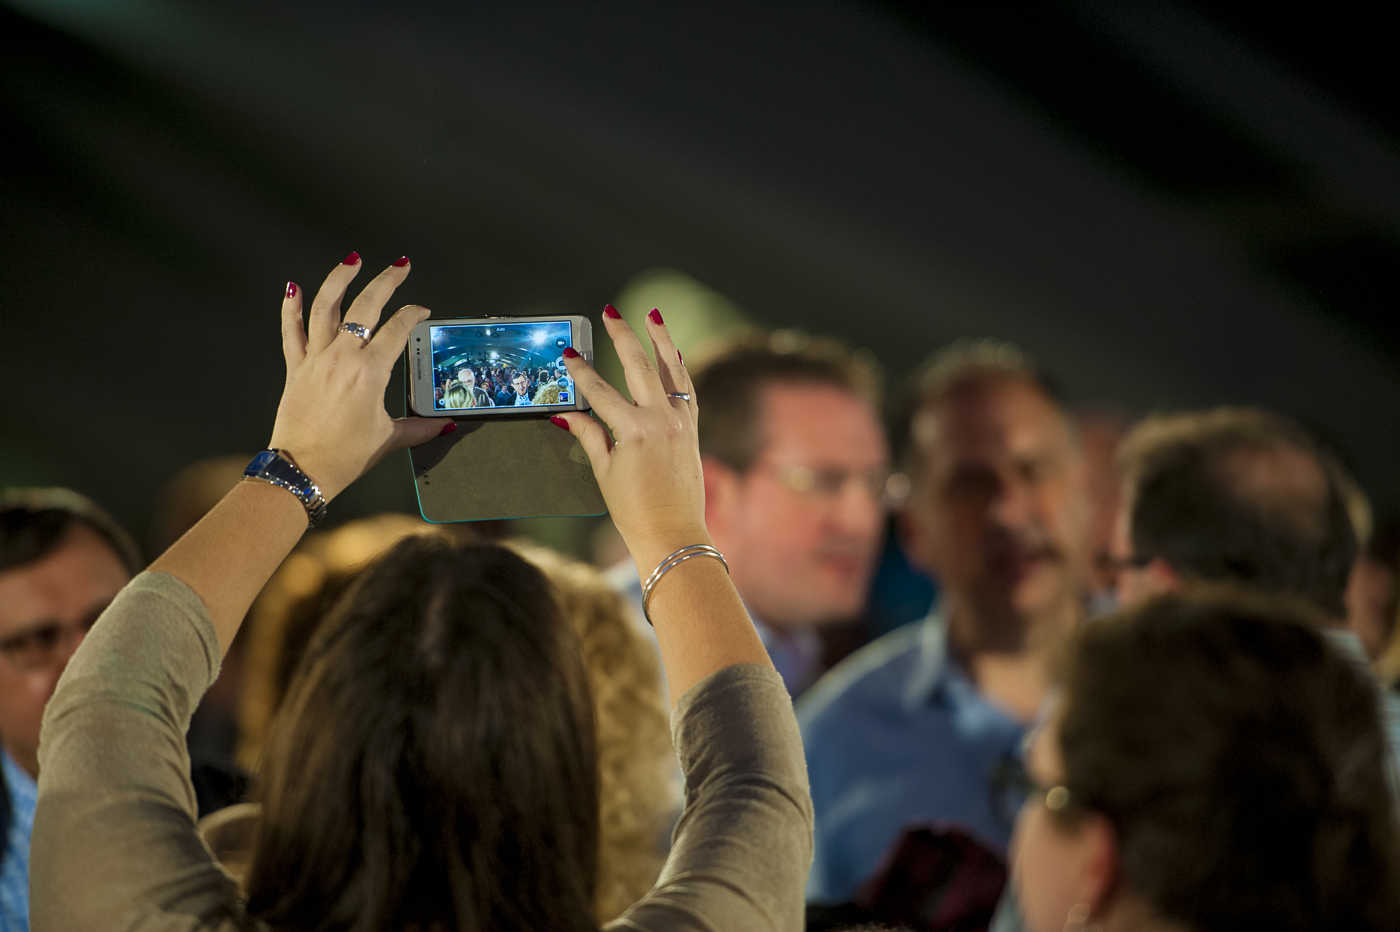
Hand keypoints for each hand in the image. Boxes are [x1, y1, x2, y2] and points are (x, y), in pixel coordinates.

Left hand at [268, 254, 442, 499]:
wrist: (302, 469)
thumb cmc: (345, 456)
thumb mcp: (388, 439)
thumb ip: (418, 428)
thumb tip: (445, 426)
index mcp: (370, 372)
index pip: (397, 330)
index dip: (413, 315)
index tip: (421, 310)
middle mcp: (342, 358)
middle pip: (366, 306)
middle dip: (386, 282)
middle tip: (400, 265)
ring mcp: (316, 359)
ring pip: (326, 307)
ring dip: (339, 279)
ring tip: (353, 260)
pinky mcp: (296, 368)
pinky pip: (291, 331)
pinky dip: (290, 308)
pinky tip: (293, 287)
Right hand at [554, 307, 707, 562]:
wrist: (674, 534)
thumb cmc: (635, 510)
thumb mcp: (604, 471)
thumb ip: (588, 435)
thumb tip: (565, 413)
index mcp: (634, 431)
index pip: (600, 392)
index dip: (581, 372)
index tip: (569, 353)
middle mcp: (662, 420)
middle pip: (638, 366)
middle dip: (622, 336)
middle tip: (609, 312)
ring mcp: (681, 422)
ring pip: (671, 370)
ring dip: (661, 340)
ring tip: (652, 314)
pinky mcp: (693, 429)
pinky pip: (687, 388)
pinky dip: (678, 368)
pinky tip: (671, 353)